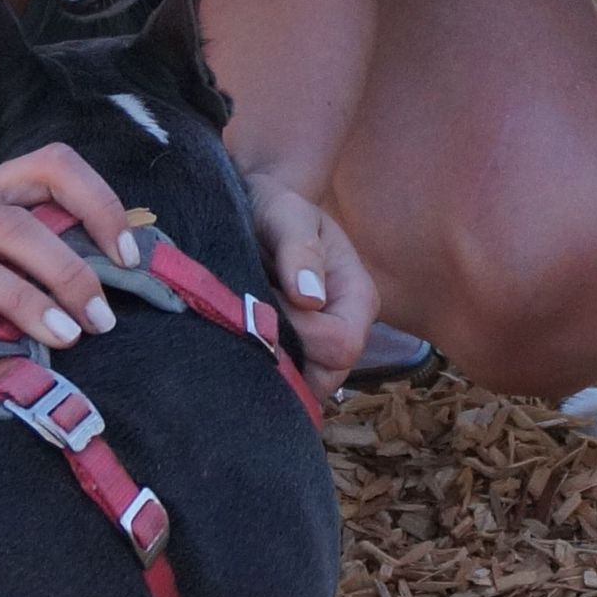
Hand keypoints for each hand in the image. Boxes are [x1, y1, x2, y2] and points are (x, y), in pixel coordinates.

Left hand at [246, 170, 372, 397]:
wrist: (257, 213)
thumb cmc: (275, 209)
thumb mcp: (287, 214)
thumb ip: (300, 248)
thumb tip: (309, 297)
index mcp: (358, 298)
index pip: (342, 344)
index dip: (302, 334)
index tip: (264, 305)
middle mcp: (347, 329)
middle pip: (326, 376)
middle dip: (283, 356)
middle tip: (245, 320)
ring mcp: (321, 349)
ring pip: (303, 387)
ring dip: (268, 367)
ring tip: (240, 328)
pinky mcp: (296, 358)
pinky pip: (283, 385)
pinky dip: (259, 372)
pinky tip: (238, 343)